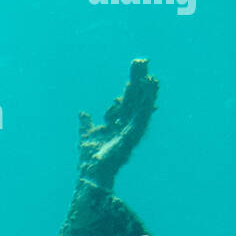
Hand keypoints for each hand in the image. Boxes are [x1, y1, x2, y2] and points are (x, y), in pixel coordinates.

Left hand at [78, 59, 158, 190]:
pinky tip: (151, 90)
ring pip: (141, 106)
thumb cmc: (91, 158)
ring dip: (147, 90)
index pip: (125, 102)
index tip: (132, 74)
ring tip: (152, 75)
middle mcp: (126, 126)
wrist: (92, 172)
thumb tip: (82, 113)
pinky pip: (142, 116)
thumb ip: (86, 124)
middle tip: (143, 62)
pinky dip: (147, 103)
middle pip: (134, 99)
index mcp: (117, 124)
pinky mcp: (134, 134)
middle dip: (138, 81)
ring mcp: (131, 130)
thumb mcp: (87, 134)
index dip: (129, 88)